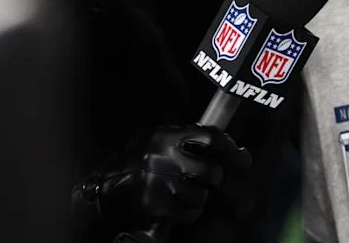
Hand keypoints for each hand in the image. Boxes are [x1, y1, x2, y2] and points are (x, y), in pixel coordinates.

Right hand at [71, 124, 251, 231]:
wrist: (104, 189)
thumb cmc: (137, 163)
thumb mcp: (158, 139)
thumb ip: (189, 139)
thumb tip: (234, 150)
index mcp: (166, 136)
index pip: (210, 137)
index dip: (232, 148)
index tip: (243, 159)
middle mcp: (165, 157)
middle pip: (212, 170)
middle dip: (212, 177)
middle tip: (202, 178)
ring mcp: (160, 183)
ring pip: (202, 193)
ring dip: (198, 195)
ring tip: (183, 191)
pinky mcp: (157, 206)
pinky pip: (191, 212)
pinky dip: (189, 212)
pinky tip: (177, 206)